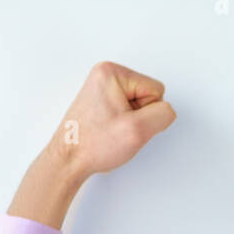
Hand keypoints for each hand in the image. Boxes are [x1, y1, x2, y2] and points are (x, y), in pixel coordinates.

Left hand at [50, 61, 175, 177]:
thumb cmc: (92, 145)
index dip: (147, 114)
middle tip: (120, 130)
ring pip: (139, 106)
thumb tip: (165, 110)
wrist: (68, 160)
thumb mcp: (138, 130)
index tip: (126, 124)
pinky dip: (123, 124)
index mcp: (112, 73)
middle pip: (148, 96)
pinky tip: (109, 132)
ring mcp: (102, 88)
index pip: (156, 90)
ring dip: (132, 123)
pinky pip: (128, 111)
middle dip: (140, 117)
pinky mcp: (101, 101)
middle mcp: (105, 75)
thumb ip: (163, 114)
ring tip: (113, 132)